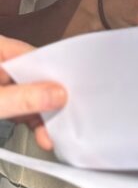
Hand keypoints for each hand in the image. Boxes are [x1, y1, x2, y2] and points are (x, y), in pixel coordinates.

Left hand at [0, 35, 66, 149]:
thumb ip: (22, 98)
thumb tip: (57, 94)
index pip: (33, 56)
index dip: (53, 72)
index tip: (70, 89)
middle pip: (32, 76)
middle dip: (47, 99)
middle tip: (66, 113)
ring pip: (26, 94)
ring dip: (39, 115)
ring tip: (53, 132)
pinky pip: (18, 106)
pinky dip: (28, 119)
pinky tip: (41, 132)